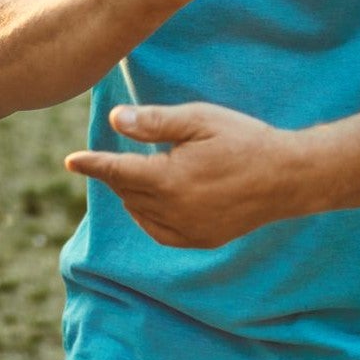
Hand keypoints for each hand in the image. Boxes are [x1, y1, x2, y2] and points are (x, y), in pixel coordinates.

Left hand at [65, 103, 304, 248]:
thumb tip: (113, 120)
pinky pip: (160, 232)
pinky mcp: (203, 239)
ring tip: (132, 173)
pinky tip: (151, 201)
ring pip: (140, 212)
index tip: (70, 160)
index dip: (91, 164)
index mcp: (168, 179)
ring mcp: (189, 230)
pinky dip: (147, 217)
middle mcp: (174, 211)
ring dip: (129, 194)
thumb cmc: (243, 139)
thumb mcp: (197, 119)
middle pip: (126, 191)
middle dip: (113, 173)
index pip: (116, 171)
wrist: (289, 176)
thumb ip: (153, 122)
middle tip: (107, 158)